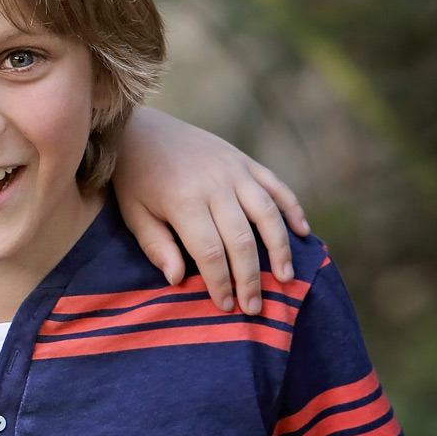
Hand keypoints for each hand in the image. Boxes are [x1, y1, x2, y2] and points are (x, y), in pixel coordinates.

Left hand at [112, 108, 308, 314]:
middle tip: (255, 307)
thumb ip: (156, 246)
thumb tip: (177, 279)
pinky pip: (276, 185)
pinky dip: (292, 208)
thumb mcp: (134, 213)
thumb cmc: (134, 178)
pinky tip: (302, 233)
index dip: (220, 282)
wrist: (141, 128)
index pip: (210, 252)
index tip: (225, 306)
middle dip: (250, 277)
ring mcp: (234, 170)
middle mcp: (215, 185)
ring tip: (285, 278)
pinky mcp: (244, 160)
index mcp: (184, 201)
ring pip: (267, 213)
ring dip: (280, 248)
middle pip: (242, 239)